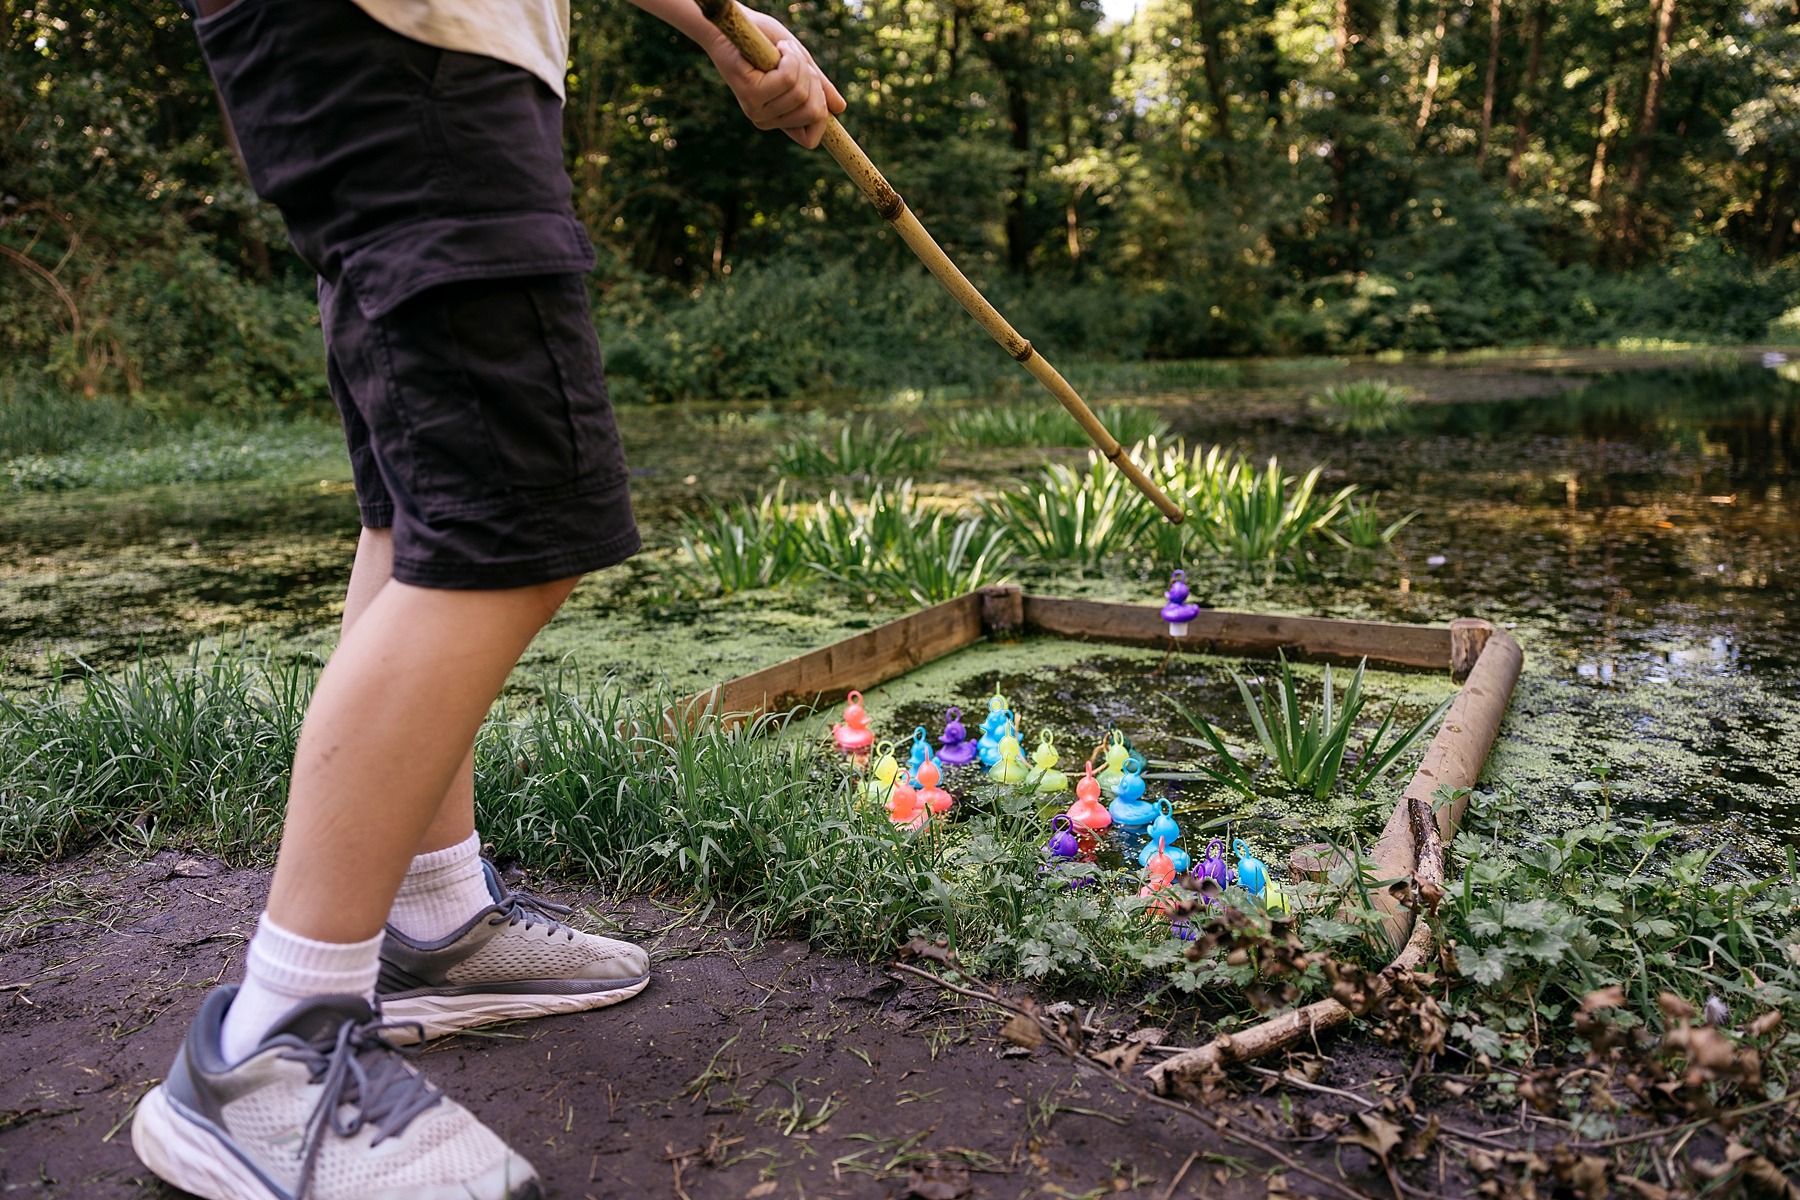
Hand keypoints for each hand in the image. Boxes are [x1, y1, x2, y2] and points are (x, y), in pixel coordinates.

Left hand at [705, 6, 845, 148]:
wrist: (736, 25)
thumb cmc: (766, 43)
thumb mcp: (800, 66)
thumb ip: (818, 88)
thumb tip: (840, 108)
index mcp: (777, 120)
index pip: (810, 139)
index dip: (821, 112)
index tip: (813, 84)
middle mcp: (765, 121)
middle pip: (813, 112)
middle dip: (812, 79)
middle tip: (794, 58)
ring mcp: (756, 110)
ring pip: (801, 92)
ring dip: (799, 62)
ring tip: (782, 50)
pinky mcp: (751, 93)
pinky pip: (788, 78)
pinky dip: (790, 56)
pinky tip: (776, 48)